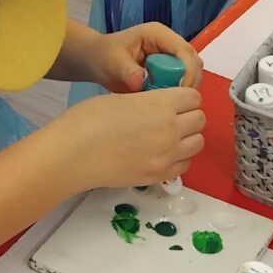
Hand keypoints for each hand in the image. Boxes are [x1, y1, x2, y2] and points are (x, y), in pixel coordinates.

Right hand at [51, 88, 205, 190]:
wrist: (72, 155)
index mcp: (161, 104)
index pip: (194, 97)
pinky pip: (185, 164)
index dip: (183, 97)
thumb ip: (149, 102)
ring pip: (197, 143)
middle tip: (170, 117)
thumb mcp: (121, 98)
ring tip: (166, 136)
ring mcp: (167, 156)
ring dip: (187, 137)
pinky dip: (178, 157)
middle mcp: (171, 130)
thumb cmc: (88, 120)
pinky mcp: (159, 176)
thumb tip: (160, 107)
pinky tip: (160, 153)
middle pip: (200, 119)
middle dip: (188, 115)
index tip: (172, 100)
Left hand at [88, 22, 202, 92]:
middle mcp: (169, 43)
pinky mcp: (169, 69)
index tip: (178, 93)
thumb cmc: (102, 55)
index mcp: (158, 34)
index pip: (183, 50)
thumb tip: (141, 82)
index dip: (186, 71)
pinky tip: (165, 102)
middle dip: (188, 82)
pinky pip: (182, 81)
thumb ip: (126, 70)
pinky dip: (178, 93)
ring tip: (169, 103)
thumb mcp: (111, 61)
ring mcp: (170, 56)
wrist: (96, 60)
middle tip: (175, 102)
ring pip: (191, 73)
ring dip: (184, 89)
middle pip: (193, 62)